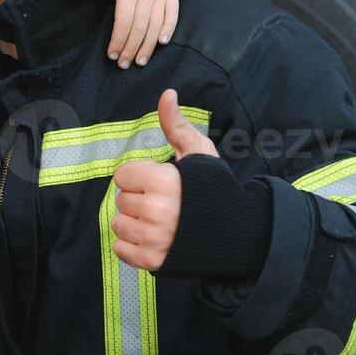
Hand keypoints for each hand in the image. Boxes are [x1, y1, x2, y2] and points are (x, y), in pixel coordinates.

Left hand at [73, 0, 179, 67]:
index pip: (124, 20)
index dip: (118, 40)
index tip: (112, 55)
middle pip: (140, 27)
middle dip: (131, 48)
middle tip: (124, 64)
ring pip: (156, 25)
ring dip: (148, 45)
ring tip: (140, 61)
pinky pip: (173, 14)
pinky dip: (169, 29)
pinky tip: (162, 43)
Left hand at [110, 89, 217, 271]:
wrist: (237, 233)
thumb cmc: (215, 189)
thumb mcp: (198, 153)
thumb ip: (176, 125)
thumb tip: (167, 93)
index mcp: (163, 181)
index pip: (123, 174)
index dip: (140, 175)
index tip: (159, 181)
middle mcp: (156, 211)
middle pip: (121, 199)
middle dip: (138, 198)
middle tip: (163, 202)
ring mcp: (154, 239)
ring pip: (118, 225)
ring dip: (133, 222)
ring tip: (158, 220)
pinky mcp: (153, 261)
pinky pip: (120, 250)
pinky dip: (132, 245)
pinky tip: (153, 238)